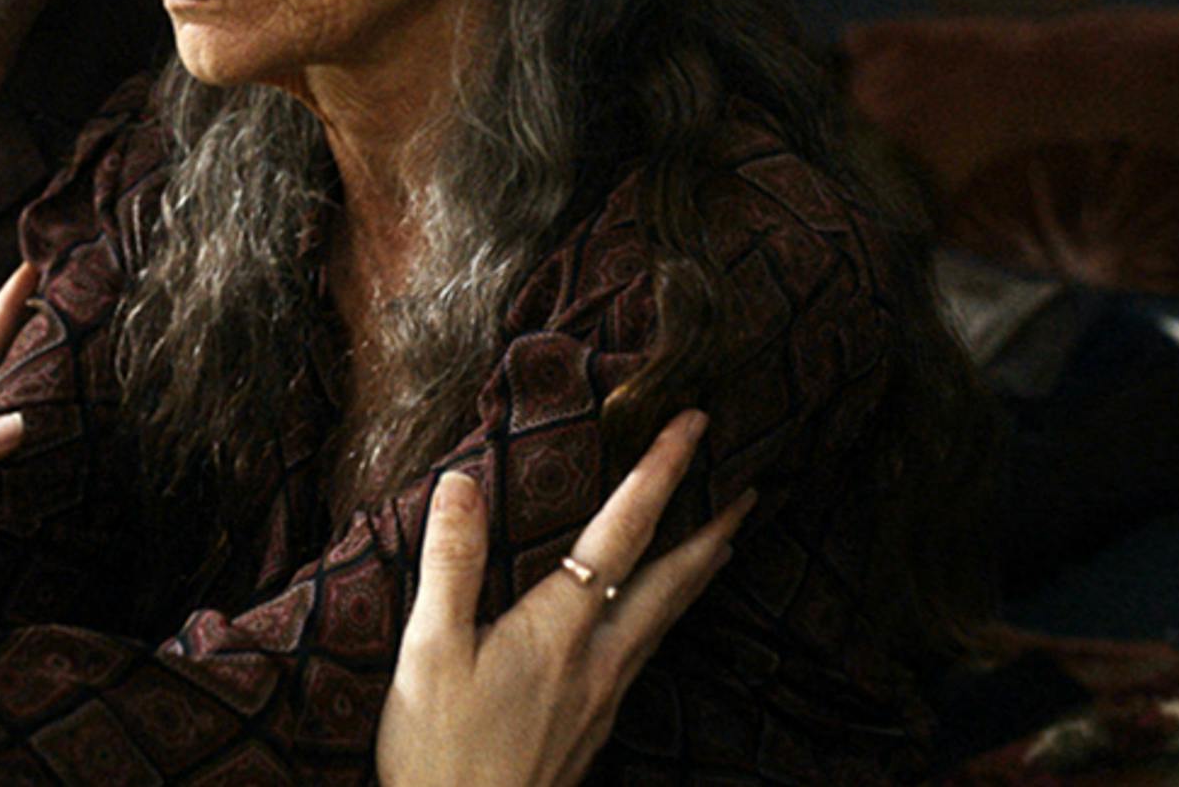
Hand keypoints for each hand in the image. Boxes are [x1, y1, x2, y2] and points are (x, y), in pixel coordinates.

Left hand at [0, 261, 35, 561]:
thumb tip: (19, 423)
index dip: (2, 315)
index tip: (29, 268)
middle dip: (26, 335)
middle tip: (63, 293)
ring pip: (6, 421)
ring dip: (36, 385)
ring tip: (70, 351)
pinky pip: (12, 473)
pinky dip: (39, 449)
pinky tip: (61, 443)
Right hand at [377, 410, 755, 786]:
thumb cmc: (438, 754)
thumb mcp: (427, 653)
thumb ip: (450, 565)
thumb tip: (461, 481)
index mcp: (558, 631)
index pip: (620, 534)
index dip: (659, 474)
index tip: (695, 425)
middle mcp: (597, 660)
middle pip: (671, 582)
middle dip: (711, 527)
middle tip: (751, 486)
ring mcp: (603, 698)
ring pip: (666, 619)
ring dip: (699, 571)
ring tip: (724, 540)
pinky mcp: (595, 727)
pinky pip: (647, 652)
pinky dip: (668, 615)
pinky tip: (658, 621)